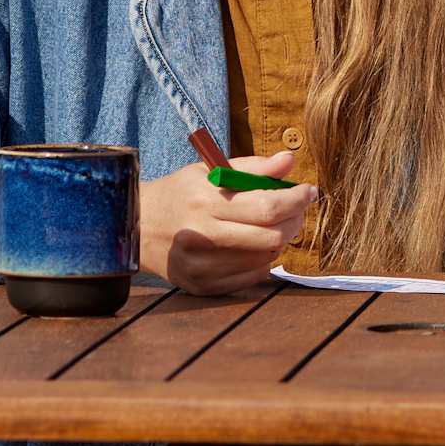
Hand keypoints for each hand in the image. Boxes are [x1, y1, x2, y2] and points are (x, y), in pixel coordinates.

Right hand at [139, 152, 314, 292]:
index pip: (266, 206)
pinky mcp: (201, 286)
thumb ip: (252, 167)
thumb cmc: (179, 193)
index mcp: (204, 201)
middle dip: (295, 221)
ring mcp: (201, 266)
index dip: (295, 199)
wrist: (135, 227)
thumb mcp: (209, 171)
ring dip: (281, 241)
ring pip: (265, 259)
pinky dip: (263, 260)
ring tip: (276, 225)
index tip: (309, 191)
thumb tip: (290, 160)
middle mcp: (202, 235)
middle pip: (271, 236)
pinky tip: (257, 245)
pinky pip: (251, 277)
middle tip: (298, 209)